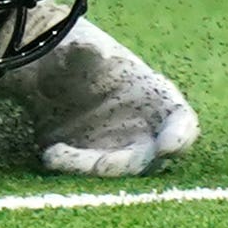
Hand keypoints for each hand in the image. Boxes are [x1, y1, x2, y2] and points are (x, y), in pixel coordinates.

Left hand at [0, 18, 198, 178]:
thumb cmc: (78, 59)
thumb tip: (93, 51)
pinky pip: (85, 177)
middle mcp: (143, 131)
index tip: (167, 147)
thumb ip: (88, 52)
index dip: (181, 136)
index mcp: (156, 98)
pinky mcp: (89, 165)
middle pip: (147, 159)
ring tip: (53, 154)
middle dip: (124, 164)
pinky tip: (50, 154)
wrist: (45, 78)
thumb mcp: (81, 50)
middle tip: (101, 166)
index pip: (181, 122)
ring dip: (88, 168)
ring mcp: (117, 152)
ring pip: (113, 171)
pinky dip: (70, 171)